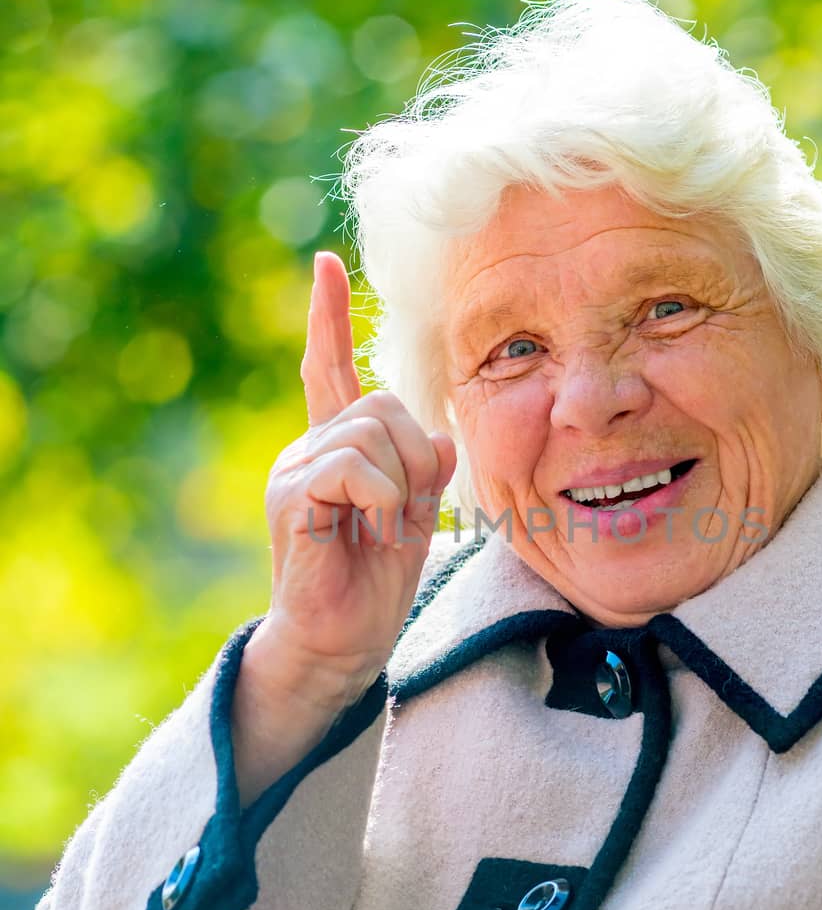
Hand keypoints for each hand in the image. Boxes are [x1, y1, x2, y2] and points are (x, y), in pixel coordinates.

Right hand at [248, 249, 456, 703]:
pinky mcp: (293, 498)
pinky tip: (371, 533)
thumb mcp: (414, 515)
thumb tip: (439, 436)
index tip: (325, 264)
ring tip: (384, 529)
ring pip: (372, 432)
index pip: (330, 368)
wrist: (340, 645)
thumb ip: (424, 469)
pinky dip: (382, 501)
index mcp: (335, 446)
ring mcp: (294, 470)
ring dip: (400, 485)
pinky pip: (355, 468)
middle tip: (406, 511)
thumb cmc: (374, 584)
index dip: (329, 318)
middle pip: (382, 403)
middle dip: (414, 455)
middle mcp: (307, 448)